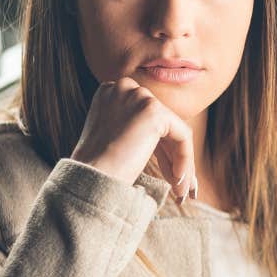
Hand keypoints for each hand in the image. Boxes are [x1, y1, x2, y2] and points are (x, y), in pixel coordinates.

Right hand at [71, 77, 195, 199]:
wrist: (91, 178)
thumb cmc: (98, 168)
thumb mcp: (113, 138)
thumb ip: (134, 129)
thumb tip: (167, 141)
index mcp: (110, 92)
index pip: (145, 118)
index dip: (158, 147)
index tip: (164, 172)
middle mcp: (123, 88)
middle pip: (161, 123)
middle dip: (170, 155)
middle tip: (177, 182)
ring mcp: (139, 97)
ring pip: (174, 131)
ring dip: (180, 161)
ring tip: (181, 189)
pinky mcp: (154, 111)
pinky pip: (183, 136)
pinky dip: (185, 158)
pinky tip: (179, 181)